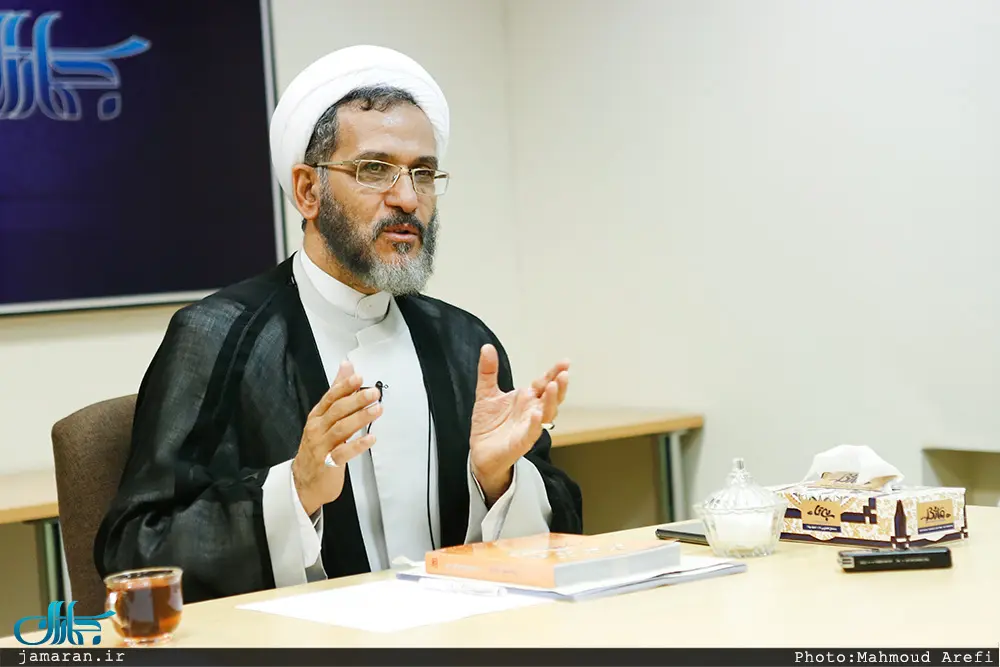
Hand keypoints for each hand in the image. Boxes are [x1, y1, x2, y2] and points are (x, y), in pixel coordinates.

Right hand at [291, 360, 381, 515]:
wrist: (303, 481)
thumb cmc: (317, 446)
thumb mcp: (324, 418)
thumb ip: (337, 392)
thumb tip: (347, 367)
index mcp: (317, 416)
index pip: (330, 397)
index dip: (344, 387)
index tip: (358, 378)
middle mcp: (318, 429)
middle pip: (337, 411)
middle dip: (356, 400)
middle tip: (373, 393)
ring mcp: (322, 446)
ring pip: (341, 429)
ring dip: (360, 418)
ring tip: (377, 410)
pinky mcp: (329, 463)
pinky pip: (343, 453)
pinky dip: (357, 445)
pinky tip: (370, 438)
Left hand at [469, 344, 569, 503]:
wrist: (480, 451)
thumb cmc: (489, 424)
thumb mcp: (486, 392)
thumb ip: (488, 371)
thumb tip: (487, 347)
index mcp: (527, 398)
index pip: (545, 382)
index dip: (555, 372)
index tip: (565, 362)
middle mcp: (533, 411)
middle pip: (552, 397)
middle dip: (559, 386)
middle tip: (564, 374)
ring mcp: (529, 426)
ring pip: (547, 413)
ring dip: (551, 401)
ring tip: (553, 387)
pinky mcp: (522, 442)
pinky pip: (532, 432)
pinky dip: (535, 424)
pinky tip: (536, 414)